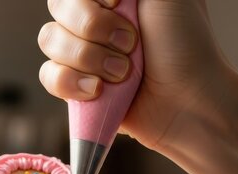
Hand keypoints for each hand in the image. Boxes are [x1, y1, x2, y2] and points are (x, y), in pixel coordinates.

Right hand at [38, 0, 230, 149]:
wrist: (189, 100)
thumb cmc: (186, 44)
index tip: (118, 2)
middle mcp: (94, 20)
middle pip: (58, 8)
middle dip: (93, 26)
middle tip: (131, 43)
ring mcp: (82, 54)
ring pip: (49, 40)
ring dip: (88, 57)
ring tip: (122, 73)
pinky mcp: (75, 87)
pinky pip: (48, 76)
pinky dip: (71, 82)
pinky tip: (98, 90)